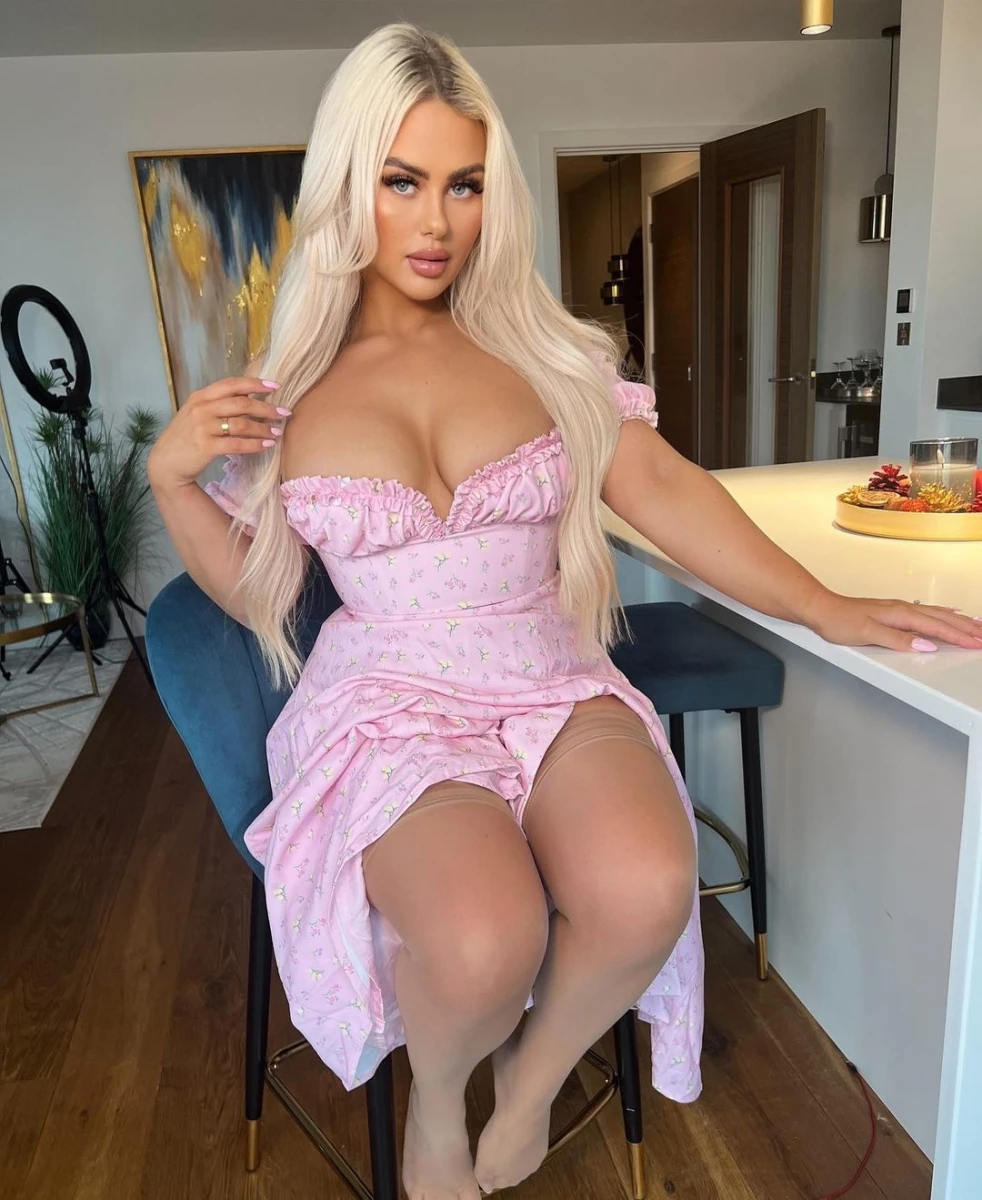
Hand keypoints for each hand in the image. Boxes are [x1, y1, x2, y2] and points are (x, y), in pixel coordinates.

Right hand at [146, 376, 288, 490]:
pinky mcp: (206, 447)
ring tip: (277, 433)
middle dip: (266, 408)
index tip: (275, 386)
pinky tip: (266, 446)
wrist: (166, 463)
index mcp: (200, 397)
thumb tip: (250, 398)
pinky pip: (237, 444)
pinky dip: (254, 445)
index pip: (231, 384)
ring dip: (263, 428)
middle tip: (284, 413)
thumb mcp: (197, 414)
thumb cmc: (186, 438)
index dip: (255, 384)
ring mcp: (202, 428)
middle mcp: (201, 409)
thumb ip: (218, 404)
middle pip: (241, 403)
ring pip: (241, 424)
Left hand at [807, 592, 981, 652]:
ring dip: (959, 620)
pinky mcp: (893, 611)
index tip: (977, 644)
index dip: (958, 637)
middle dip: (966, 628)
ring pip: (937, 614)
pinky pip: (927, 611)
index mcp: (900, 615)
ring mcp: (899, 609)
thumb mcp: (867, 634)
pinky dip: (943, 613)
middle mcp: (903, 609)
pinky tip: (949, 612)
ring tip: (977, 625)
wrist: (821, 608)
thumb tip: (926, 645)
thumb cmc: (839, 620)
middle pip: (942, 619)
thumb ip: (898, 640)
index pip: (936, 628)